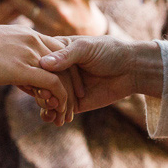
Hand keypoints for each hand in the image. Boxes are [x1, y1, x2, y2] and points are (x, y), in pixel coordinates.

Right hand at [0, 24, 79, 125]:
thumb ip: (11, 57)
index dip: (67, 68)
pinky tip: (56, 109)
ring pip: (62, 74)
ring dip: (67, 95)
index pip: (58, 49)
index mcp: (26, 34)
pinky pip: (52, 83)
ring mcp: (29, 53)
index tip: (70, 85)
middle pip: (66, 61)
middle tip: (76, 101)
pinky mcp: (22, 68)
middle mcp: (32, 40)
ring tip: (66, 113)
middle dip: (73, 83)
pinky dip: (59, 97)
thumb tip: (13, 70)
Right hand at [39, 36, 162, 113]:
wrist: (131, 69)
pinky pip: (58, 110)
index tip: (37, 82)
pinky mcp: (73, 103)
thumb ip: (65, 56)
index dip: (36, 74)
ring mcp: (65, 87)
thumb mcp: (86, 48)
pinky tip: (53, 119)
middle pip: (40, 83)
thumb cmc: (110, 51)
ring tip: (51, 112)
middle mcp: (58, 70)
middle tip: (47, 100)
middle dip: (40, 94)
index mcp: (57, 52)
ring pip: (47, 99)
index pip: (38, 63)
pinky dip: (52, 115)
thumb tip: (42, 63)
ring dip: (45, 107)